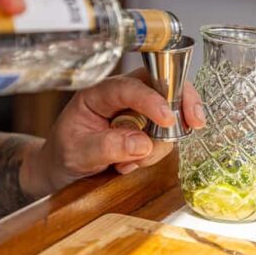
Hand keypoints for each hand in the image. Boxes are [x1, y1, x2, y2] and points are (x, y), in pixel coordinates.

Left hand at [20, 69, 206, 197]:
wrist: (61, 168)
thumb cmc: (63, 154)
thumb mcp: (77, 153)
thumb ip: (106, 147)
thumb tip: (141, 144)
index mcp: (99, 93)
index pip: (129, 87)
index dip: (151, 99)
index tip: (167, 118)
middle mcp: (122, 96)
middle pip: (162, 85)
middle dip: (181, 103)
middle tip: (194, 123)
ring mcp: (137, 111)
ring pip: (168, 116)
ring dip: (160, 143)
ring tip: (128, 164)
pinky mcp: (146, 127)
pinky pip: (166, 135)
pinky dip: (156, 152)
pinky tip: (133, 163)